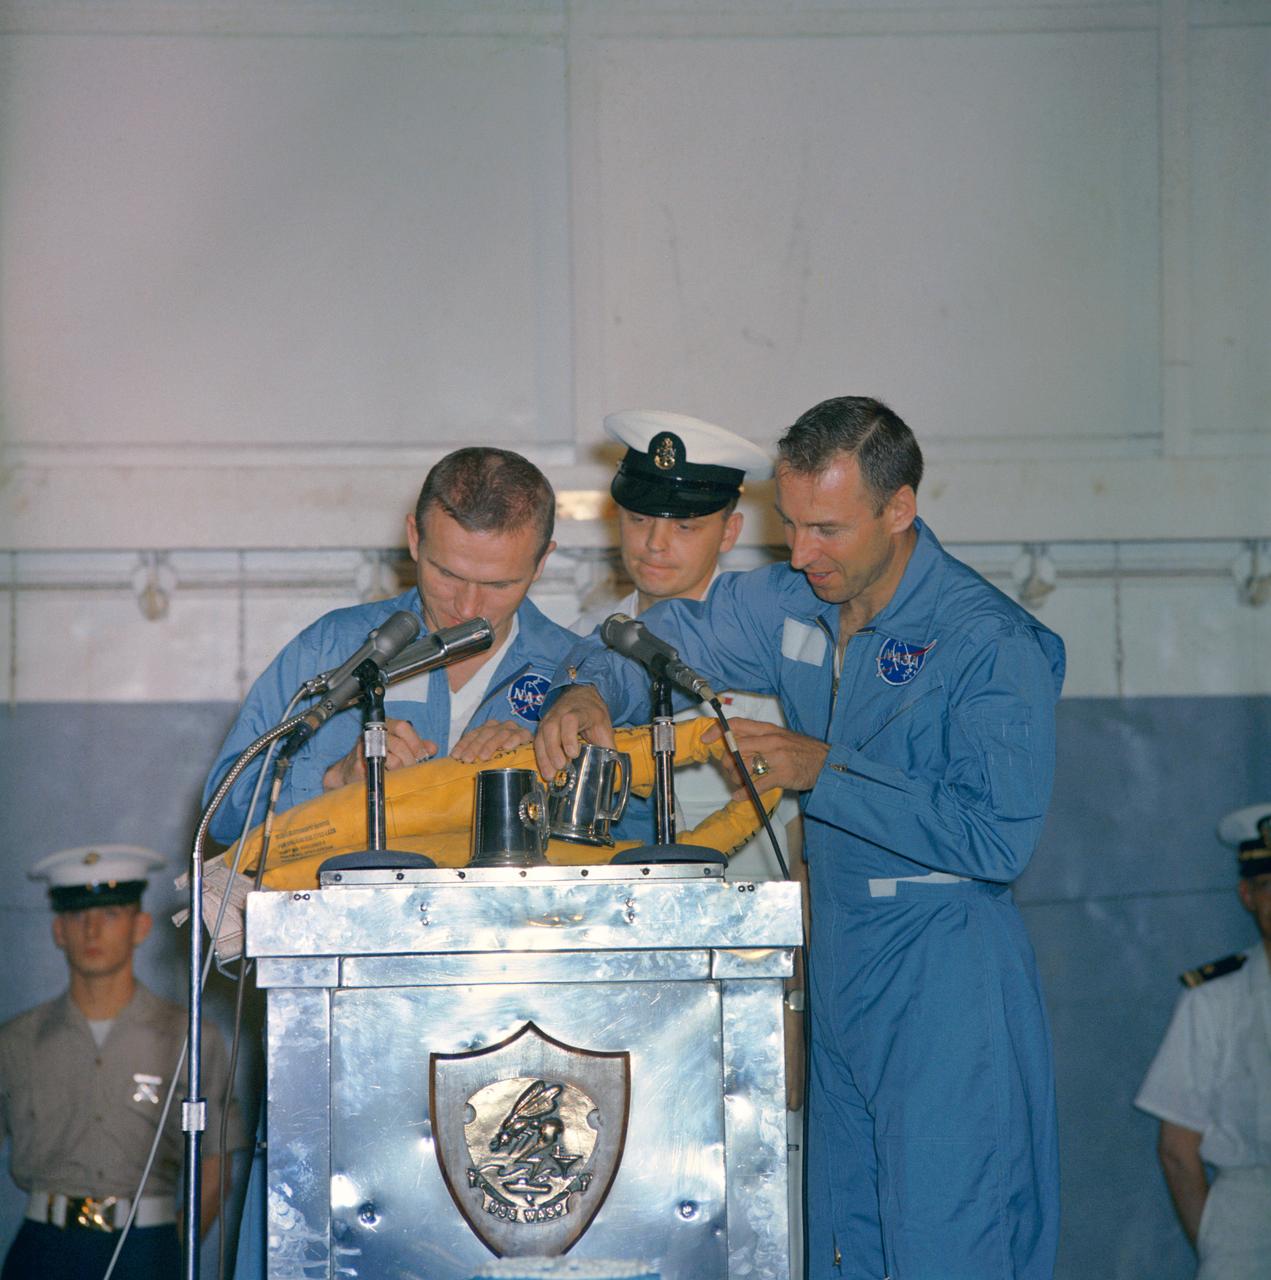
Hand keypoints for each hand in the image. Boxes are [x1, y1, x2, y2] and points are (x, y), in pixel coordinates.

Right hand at [322, 718, 437, 789]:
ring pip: (392, 760)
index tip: (423, 756)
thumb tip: (432, 748)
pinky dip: (389, 777)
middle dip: (411, 760)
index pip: (404, 727)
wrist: (353, 771)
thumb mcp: (401, 748)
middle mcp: (374, 734)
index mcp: (386, 725)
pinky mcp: (358, 764)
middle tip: (415, 770)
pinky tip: (391, 779)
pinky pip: (380, 772)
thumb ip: (417, 747)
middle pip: (400, 745)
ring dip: (401, 770)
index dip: (416, 742)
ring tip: (404, 775)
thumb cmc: (379, 757)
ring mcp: (364, 748)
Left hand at [449, 720, 531, 762]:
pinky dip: (513, 740)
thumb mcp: (490, 756)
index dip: (463, 744)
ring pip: (499, 734)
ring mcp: (512, 729)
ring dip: (490, 745)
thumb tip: (459, 764)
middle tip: (467, 760)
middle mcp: (498, 726)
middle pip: (484, 734)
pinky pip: (519, 735)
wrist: (533, 748)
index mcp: (487, 729)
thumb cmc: (506, 756)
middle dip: (474, 747)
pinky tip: (507, 747)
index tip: (455, 756)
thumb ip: (477, 756)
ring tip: (483, 757)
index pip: (473, 734)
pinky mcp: (525, 733)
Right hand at [533, 685, 615, 776]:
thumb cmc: (593, 714)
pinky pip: (537, 741)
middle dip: (553, 749)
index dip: (569, 736)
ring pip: (541, 735)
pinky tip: (546, 771)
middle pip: (551, 728)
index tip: (573, 754)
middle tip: (561, 767)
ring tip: (550, 775)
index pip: (570, 720)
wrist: (581, 695)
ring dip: (544, 756)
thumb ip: (608, 746)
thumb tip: (612, 769)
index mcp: (580, 711)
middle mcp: (560, 713)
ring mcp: (549, 719)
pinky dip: (540, 757)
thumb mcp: (604, 727)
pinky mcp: (542, 727)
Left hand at [703, 717, 829, 797]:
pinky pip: (757, 784)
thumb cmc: (801, 750)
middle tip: (729, 769)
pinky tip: (740, 796)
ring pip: (744, 766)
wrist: (826, 762)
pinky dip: (745, 792)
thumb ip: (758, 738)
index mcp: (768, 729)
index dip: (718, 730)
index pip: (737, 724)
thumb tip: (733, 743)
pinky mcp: (782, 774)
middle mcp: (771, 740)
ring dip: (736, 778)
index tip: (706, 739)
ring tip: (738, 783)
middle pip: (736, 747)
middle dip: (726, 761)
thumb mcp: (780, 737)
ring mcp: (777, 757)